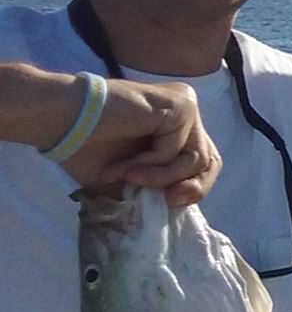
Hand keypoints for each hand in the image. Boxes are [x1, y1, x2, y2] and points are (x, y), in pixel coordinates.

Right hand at [62, 78, 221, 206]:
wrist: (61, 121)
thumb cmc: (87, 148)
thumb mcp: (130, 179)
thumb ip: (159, 189)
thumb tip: (182, 207)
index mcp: (176, 127)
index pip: (205, 162)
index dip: (195, 188)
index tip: (171, 203)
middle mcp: (186, 112)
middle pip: (211, 161)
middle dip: (190, 188)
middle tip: (165, 200)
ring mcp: (185, 106)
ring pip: (197, 159)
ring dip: (160, 178)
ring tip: (128, 176)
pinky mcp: (180, 104)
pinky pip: (179, 149)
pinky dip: (153, 165)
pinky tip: (127, 164)